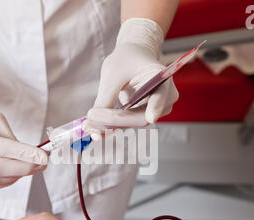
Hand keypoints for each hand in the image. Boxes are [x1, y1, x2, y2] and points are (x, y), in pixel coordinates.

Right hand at [0, 80, 47, 189]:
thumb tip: (30, 157)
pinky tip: (16, 171)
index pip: (0, 149)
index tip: (44, 157)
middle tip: (42, 164)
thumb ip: (10, 138)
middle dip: (24, 168)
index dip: (24, 155)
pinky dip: (6, 180)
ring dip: (17, 176)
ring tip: (31, 166)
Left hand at [86, 18, 178, 138]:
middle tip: (90, 121)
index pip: (160, 97)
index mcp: (162, 78)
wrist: (132, 56)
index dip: (155, 107)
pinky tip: (95, 128)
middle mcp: (165, 97)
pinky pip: (128, 123)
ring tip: (88, 125)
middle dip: (115, 120)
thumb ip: (106, 98)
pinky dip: (111, 125)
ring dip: (110, 125)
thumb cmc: (125, 59)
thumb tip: (93, 122)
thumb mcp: (112, 74)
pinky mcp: (144, 115)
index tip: (150, 118)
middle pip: (142, 117)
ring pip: (132, 123)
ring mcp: (157, 109)